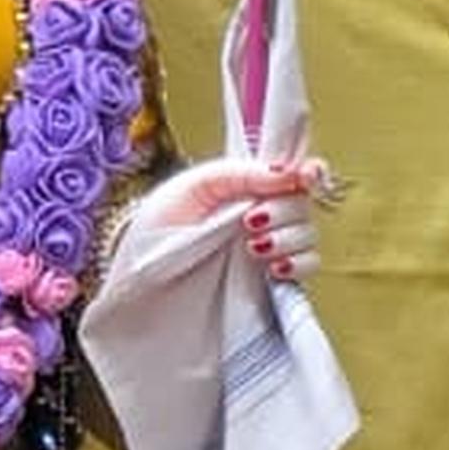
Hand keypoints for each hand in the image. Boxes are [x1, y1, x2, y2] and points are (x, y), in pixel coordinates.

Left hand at [143, 152, 327, 286]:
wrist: (139, 277)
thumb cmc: (159, 228)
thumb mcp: (192, 187)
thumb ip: (239, 173)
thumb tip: (285, 170)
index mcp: (248, 186)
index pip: (294, 172)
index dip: (310, 171)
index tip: (306, 176)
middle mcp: (264, 214)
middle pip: (304, 203)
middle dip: (285, 209)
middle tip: (252, 220)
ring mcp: (270, 247)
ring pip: (308, 234)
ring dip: (288, 237)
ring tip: (253, 245)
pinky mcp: (273, 279)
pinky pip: (307, 268)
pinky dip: (299, 264)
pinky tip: (274, 267)